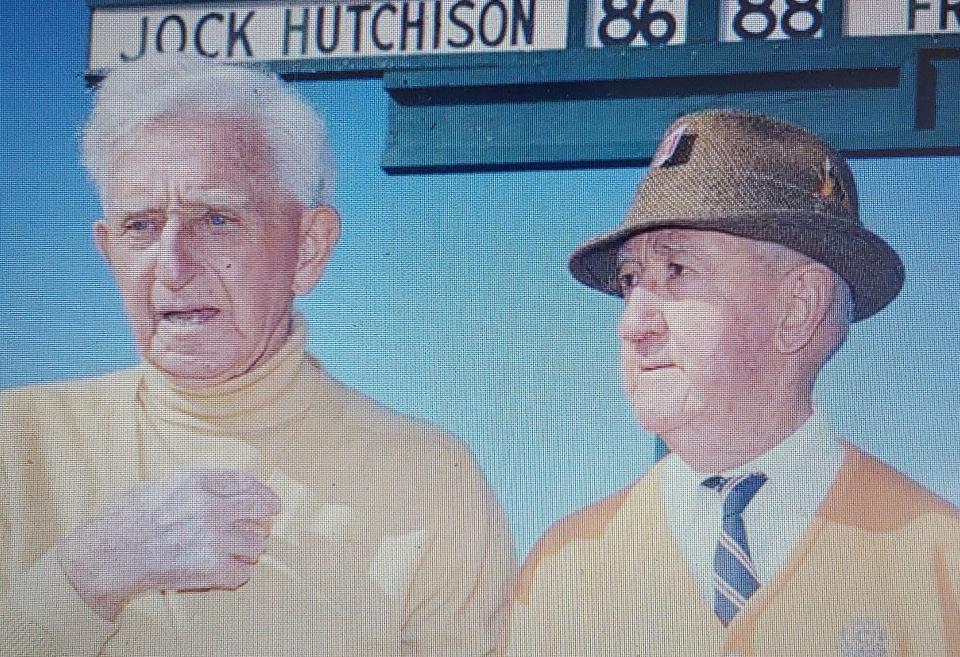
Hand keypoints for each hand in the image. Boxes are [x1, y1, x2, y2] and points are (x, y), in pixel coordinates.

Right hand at [56, 470, 280, 619]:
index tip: (270, 502)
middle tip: (254, 528)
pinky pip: (243, 573)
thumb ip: (193, 485)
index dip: (263, 493)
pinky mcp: (211, 570)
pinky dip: (234, 575)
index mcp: (199, 483)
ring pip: (257, 544)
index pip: (248, 482)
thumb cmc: (125, 521)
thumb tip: (222, 487)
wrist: (107, 558)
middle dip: (260, 520)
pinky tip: (220, 571)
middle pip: (261, 511)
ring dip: (247, 550)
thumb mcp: (158, 486)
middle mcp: (211, 507)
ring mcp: (214, 539)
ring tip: (230, 553)